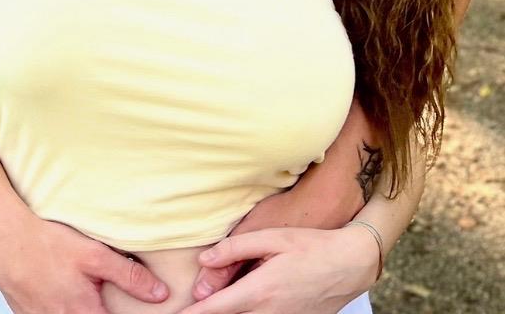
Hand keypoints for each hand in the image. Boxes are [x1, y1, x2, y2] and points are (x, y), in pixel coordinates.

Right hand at [0, 210, 168, 313]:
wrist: (3, 239)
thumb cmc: (49, 243)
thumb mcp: (94, 254)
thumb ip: (129, 275)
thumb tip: (161, 294)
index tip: (141, 308)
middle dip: (104, 308)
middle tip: (101, 290)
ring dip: (84, 307)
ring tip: (82, 290)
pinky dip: (62, 308)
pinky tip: (62, 289)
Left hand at [178, 227, 377, 313]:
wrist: (349, 265)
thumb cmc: (310, 246)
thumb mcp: (273, 237)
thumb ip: (236, 248)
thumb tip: (204, 259)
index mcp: (261, 290)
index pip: (218, 309)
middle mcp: (270, 313)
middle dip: (211, 313)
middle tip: (195, 305)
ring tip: (219, 300)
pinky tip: (246, 302)